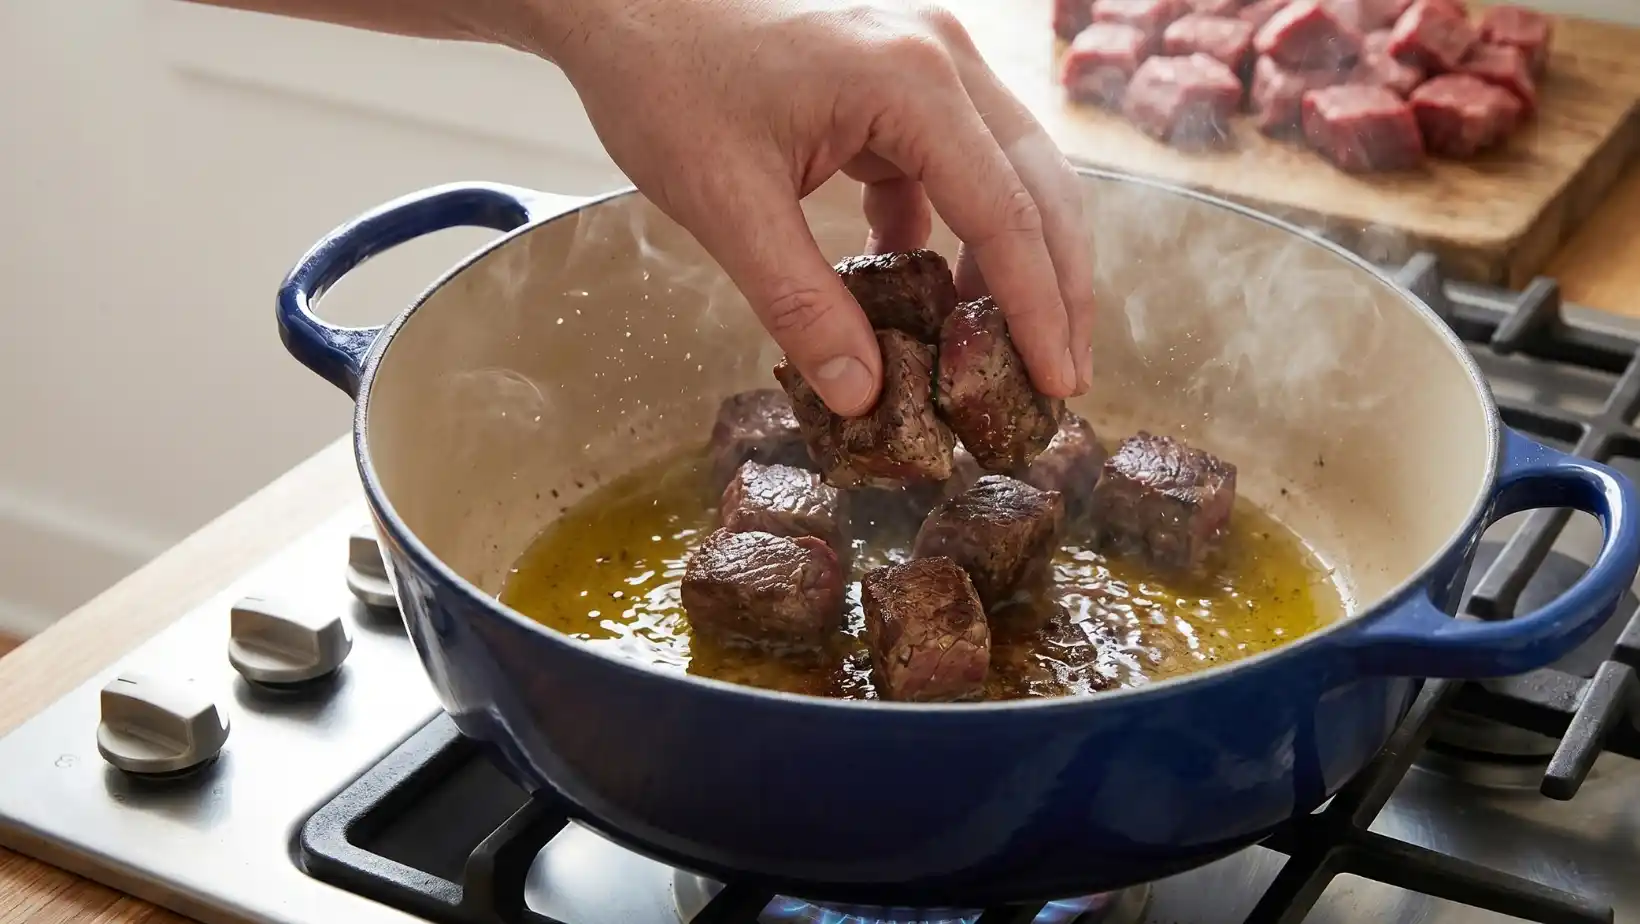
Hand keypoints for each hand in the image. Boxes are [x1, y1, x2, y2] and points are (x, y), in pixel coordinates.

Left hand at [534, 0, 1095, 414]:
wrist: (620, 0)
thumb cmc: (663, 81)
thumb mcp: (728, 206)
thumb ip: (802, 305)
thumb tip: (864, 396)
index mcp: (911, 81)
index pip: (1006, 213)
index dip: (1036, 309)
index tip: (1056, 383)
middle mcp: (942, 57)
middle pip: (1040, 185)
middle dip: (1057, 287)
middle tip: (1062, 378)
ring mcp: (926, 59)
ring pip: (1009, 173)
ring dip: (1014, 259)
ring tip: (1005, 348)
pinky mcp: (899, 77)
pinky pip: (955, 163)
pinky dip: (954, 230)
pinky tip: (928, 292)